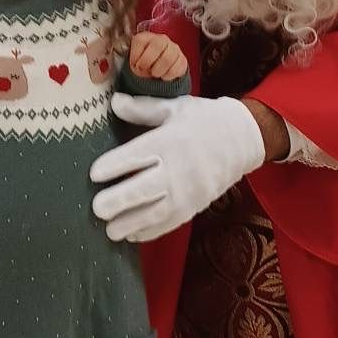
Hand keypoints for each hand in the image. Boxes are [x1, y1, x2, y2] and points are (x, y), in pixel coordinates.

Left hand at [91, 94, 265, 241]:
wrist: (243, 139)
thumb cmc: (204, 120)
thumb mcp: (174, 107)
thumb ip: (142, 109)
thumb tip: (114, 102)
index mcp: (169, 141)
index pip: (136, 155)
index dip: (114, 165)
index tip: (94, 174)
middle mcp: (177, 169)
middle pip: (143, 189)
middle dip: (117, 201)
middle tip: (96, 209)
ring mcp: (187, 191)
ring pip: (154, 213)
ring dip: (130, 224)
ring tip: (110, 230)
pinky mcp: (195, 206)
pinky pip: (169, 224)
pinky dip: (149, 232)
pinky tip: (132, 235)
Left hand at [128, 32, 187, 81]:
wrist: (157, 72)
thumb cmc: (144, 65)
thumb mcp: (134, 61)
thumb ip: (133, 60)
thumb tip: (136, 65)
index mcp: (145, 37)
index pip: (140, 40)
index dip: (135, 56)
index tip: (135, 64)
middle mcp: (161, 39)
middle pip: (157, 45)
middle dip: (148, 61)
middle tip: (145, 69)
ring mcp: (173, 48)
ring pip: (168, 58)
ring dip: (158, 70)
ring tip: (155, 73)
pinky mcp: (182, 59)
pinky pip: (177, 68)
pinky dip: (168, 75)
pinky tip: (164, 75)